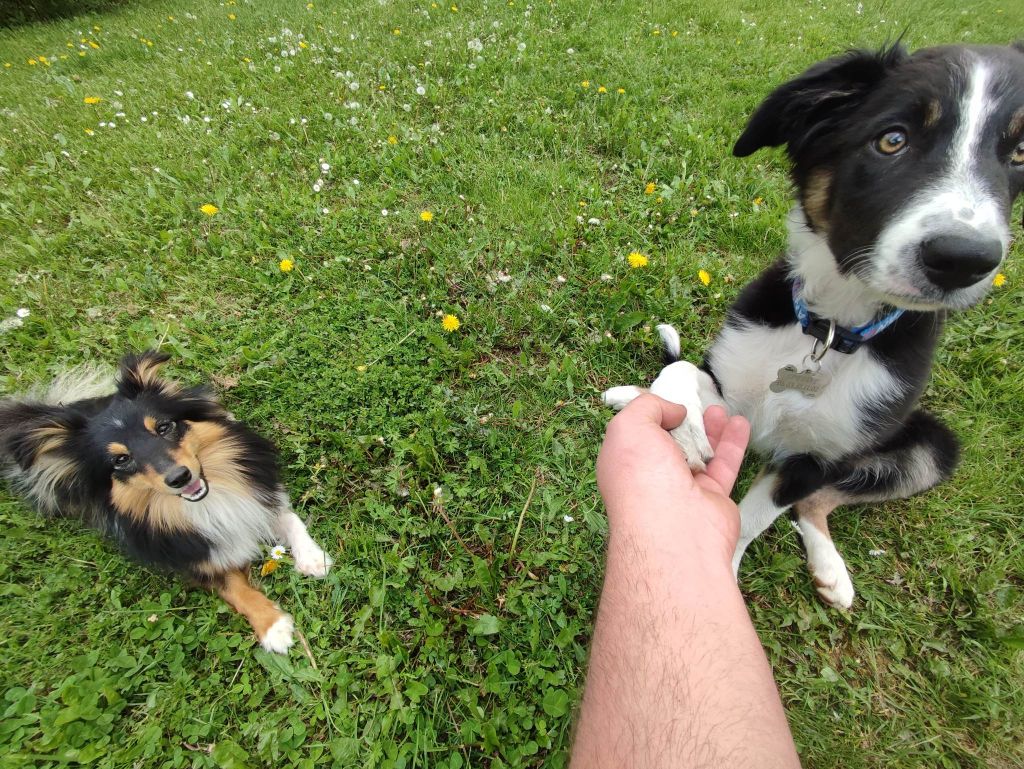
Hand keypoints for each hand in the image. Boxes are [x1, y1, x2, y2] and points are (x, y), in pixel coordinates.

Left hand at [596, 393, 750, 566]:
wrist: (673, 532)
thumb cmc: (642, 478)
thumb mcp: (630, 426)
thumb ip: (648, 406)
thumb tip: (675, 410)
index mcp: (623, 461)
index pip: (635, 433)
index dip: (650, 414)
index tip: (666, 399)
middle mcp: (650, 476)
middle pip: (669, 442)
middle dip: (681, 422)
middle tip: (695, 403)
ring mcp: (681, 489)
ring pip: (698, 452)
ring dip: (709, 429)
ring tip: (718, 408)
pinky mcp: (711, 498)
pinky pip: (724, 465)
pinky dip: (732, 444)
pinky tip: (739, 423)